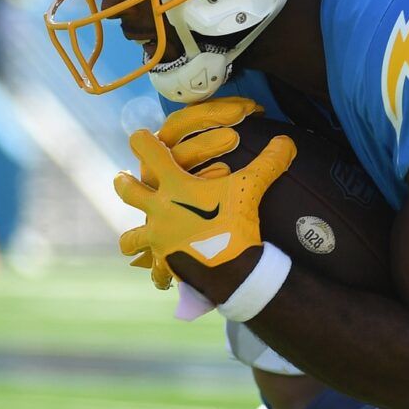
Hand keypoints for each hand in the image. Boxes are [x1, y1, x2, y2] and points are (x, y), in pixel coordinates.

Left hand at [113, 107, 295, 286]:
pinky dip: (157, 272)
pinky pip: (155, 271)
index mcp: (174, 186)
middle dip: (124, 183)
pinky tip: (162, 273)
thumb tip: (286, 141)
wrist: (231, 270)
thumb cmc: (235, 224)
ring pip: (130, 238)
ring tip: (136, 235)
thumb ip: (267, 163)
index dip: (142, 140)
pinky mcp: (166, 263)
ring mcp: (158, 239)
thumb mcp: (251, 189)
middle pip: (127, 191)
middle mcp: (158, 211)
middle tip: (122, 178)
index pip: (149, 151)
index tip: (139, 135)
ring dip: (132, 235)